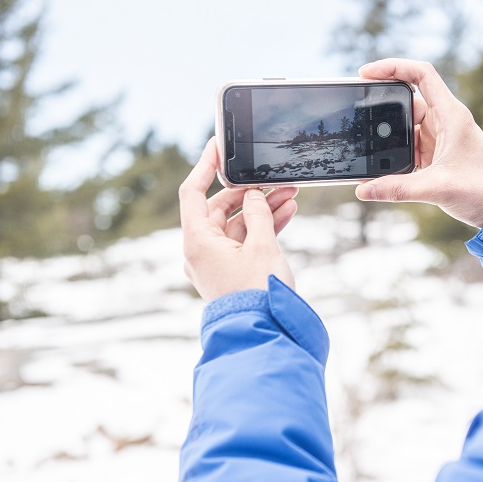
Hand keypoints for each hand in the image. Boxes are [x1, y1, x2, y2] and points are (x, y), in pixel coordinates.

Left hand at [179, 138, 297, 300]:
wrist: (264, 336)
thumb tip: (251, 196)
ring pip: (237, 225)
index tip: (218, 145)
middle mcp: (200, 251)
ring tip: (290, 195)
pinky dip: (263, 227)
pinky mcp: (231, 272)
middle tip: (275, 180)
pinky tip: (287, 213)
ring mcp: (215, 263)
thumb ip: (258, 213)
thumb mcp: (262, 246)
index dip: (204, 166)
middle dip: (249, 192)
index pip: (192, 192)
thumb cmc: (259, 294)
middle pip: (219, 208)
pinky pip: (245, 241)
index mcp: (197, 242)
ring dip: (261, 209)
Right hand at [355, 59, 482, 227]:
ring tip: (364, 142)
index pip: (421, 74)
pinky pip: (409, 145)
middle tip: (356, 110)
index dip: (393, 67)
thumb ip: (398, 188)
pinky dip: (393, 151)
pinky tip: (379, 163)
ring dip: (387, 134)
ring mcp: (440, 137)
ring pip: (405, 125)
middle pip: (407, 99)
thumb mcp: (437, 188)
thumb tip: (363, 189)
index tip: (366, 73)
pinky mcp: (436, 154)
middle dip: (382, 104)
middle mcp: (445, 120)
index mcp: (451, 115)